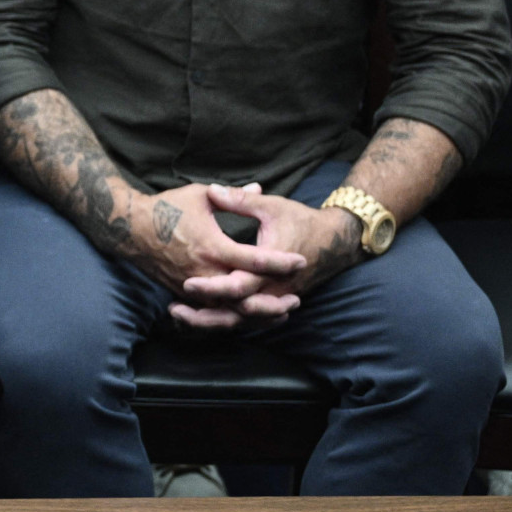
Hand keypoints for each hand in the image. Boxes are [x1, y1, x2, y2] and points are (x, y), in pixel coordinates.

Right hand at [123, 181, 306, 326]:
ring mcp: (192, 286)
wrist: (128, 228)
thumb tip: (258, 187)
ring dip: (257, 315)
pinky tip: (251, 315)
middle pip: (246, 296)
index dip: (280, 262)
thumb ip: (232, 196)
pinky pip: (213, 312)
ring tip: (280, 313)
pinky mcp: (184, 293)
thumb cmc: (165, 207)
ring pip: (230, 311)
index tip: (300, 260)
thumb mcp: (199, 195)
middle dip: (273, 300)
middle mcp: (204, 271)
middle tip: (297, 298)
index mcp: (212, 246)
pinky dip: (234, 316)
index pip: (254, 260)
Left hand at [168, 185, 362, 328]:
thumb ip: (241, 200)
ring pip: (240, 321)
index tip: (187, 283)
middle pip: (236, 311)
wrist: (335, 241)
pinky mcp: (273, 302)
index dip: (213, 287)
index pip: (239, 284)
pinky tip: (200, 319)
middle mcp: (273, 288)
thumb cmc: (302, 220)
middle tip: (175, 307)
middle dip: (205, 313)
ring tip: (179, 316)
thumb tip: (213, 190)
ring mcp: (274, 298)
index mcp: (271, 265)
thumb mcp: (273, 207)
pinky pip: (248, 319)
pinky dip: (225, 321)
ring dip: (211, 322)